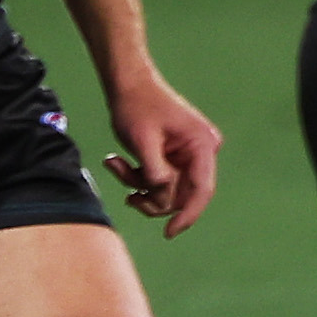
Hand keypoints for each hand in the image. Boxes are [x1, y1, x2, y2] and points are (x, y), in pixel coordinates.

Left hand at [99, 67, 222, 237]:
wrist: (127, 84)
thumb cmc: (136, 106)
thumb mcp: (142, 141)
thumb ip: (155, 173)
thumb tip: (164, 199)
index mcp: (202, 145)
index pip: (202, 190)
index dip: (187, 215)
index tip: (169, 233)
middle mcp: (201, 152)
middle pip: (182, 194)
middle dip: (152, 197)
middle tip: (128, 195)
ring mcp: (188, 155)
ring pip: (166, 190)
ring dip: (139, 185)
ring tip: (115, 165)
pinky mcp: (173, 157)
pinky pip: (157, 179)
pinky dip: (136, 176)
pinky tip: (115, 161)